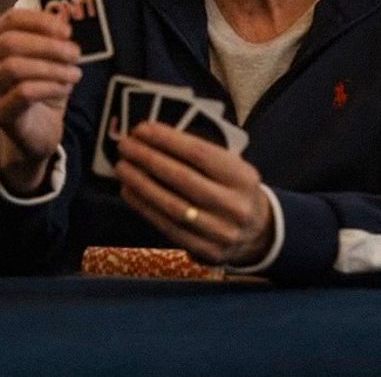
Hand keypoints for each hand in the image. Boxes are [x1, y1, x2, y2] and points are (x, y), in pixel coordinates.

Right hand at [0, 8, 81, 192]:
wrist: (36, 131)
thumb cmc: (41, 88)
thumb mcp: (49, 59)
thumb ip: (53, 39)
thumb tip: (65, 19)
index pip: (10, 20)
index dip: (40, 21)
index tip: (67, 30)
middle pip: (9, 43)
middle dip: (47, 45)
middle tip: (75, 53)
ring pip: (14, 68)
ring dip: (51, 68)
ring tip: (75, 74)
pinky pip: (22, 93)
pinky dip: (49, 87)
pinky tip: (64, 89)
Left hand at [115, 121, 273, 266]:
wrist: (258, 232)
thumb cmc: (235, 190)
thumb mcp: (232, 168)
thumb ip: (200, 156)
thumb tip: (153, 139)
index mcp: (243, 177)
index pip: (200, 153)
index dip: (168, 140)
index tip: (142, 129)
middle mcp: (234, 205)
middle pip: (183, 178)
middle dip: (148, 159)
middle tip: (125, 146)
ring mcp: (220, 231)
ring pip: (172, 205)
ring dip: (141, 184)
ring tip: (122, 167)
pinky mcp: (206, 250)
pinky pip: (168, 227)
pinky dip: (145, 208)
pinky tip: (129, 192)